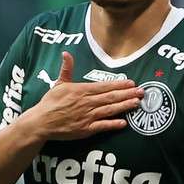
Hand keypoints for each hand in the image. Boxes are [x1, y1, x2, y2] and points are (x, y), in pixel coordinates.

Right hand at [19, 52, 142, 141]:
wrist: (41, 122)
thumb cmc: (50, 102)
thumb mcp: (58, 83)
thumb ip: (66, 68)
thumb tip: (66, 53)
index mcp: (81, 90)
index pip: (104, 86)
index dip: (119, 84)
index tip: (131, 82)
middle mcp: (87, 102)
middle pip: (111, 97)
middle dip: (128, 94)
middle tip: (142, 92)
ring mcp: (87, 116)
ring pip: (110, 110)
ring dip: (125, 106)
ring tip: (137, 103)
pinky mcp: (85, 129)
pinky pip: (102, 126)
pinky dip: (113, 124)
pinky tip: (124, 122)